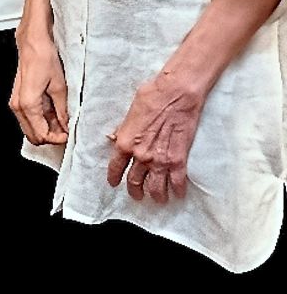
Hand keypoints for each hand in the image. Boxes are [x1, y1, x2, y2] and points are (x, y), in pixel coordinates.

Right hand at [10, 21, 67, 144]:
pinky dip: (41, 120)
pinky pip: (29, 118)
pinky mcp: (19, 98)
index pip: (41, 135)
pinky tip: (54, 113)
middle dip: (50, 136)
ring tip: (62, 120)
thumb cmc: (43, 57)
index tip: (68, 134)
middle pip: (33, 136)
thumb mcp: (59, 86)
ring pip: (30, 128)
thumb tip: (67, 125)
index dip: (57, 139)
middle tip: (66, 130)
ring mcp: (16, 103)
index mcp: (28, 104)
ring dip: (46, 129)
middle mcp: (18, 106)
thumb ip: (63, 110)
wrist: (33, 43)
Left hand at [107, 70, 206, 204]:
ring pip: (155, 188)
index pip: (115, 167)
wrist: (176, 94)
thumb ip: (124, 129)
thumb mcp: (130, 112)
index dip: (114, 178)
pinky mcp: (178, 160)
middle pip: (135, 181)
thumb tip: (116, 136)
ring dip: (156, 196)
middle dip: (135, 191)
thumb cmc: (152, 96)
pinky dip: (177, 191)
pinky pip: (177, 182)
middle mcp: (140, 155)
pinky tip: (178, 194)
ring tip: (158, 199)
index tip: (114, 183)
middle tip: (137, 195)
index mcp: (125, 142)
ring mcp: (160, 160)